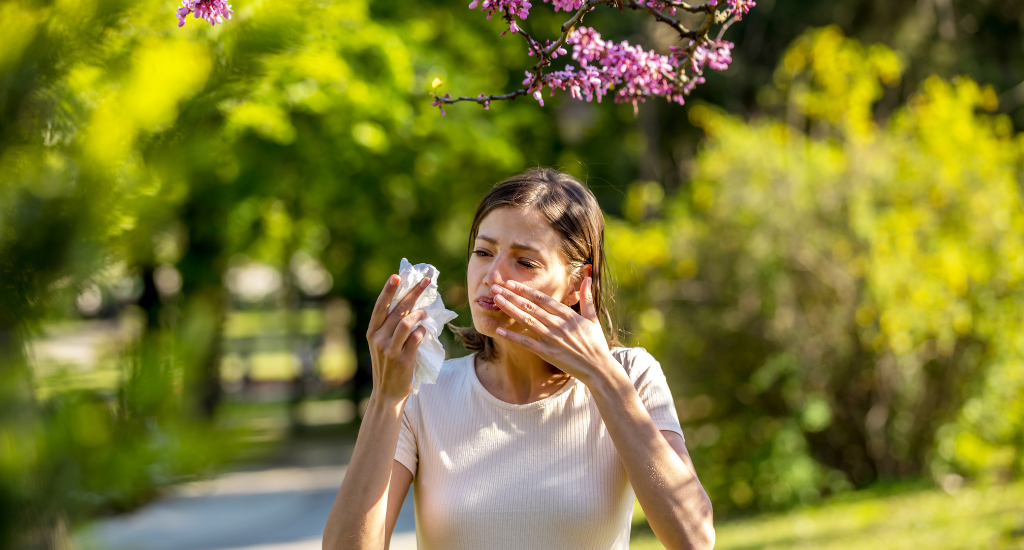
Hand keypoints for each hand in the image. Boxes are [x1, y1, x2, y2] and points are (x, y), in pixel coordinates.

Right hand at [366, 274, 430, 402]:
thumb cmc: (388, 366)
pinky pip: (415, 338)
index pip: (380, 307)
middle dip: (413, 293)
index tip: (397, 276)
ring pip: (407, 322)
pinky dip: (422, 331)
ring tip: (425, 312)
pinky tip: (424, 330)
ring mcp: (390, 349)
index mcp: (372, 332)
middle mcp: (378, 339)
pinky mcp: (403, 359)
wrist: (387, 393)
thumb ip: (390, 328)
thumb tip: (410, 306)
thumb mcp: (382, 345)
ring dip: (419, 314)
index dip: (388, 290)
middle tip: (426, 281)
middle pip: (398, 310)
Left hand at [490, 277, 617, 384]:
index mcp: (568, 315)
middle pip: (531, 307)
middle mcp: (558, 325)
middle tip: (496, 287)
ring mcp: (552, 339)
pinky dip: (512, 336)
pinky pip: (526, 343)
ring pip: (527, 321)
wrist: (598, 368)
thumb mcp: (593, 319)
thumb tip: (588, 278)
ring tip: (496, 300)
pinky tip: (499, 330)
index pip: (543, 299)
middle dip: (512, 296)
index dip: (526, 290)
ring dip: (510, 309)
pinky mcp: (547, 353)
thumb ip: (587, 298)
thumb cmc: (596, 344)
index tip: (512, 283)